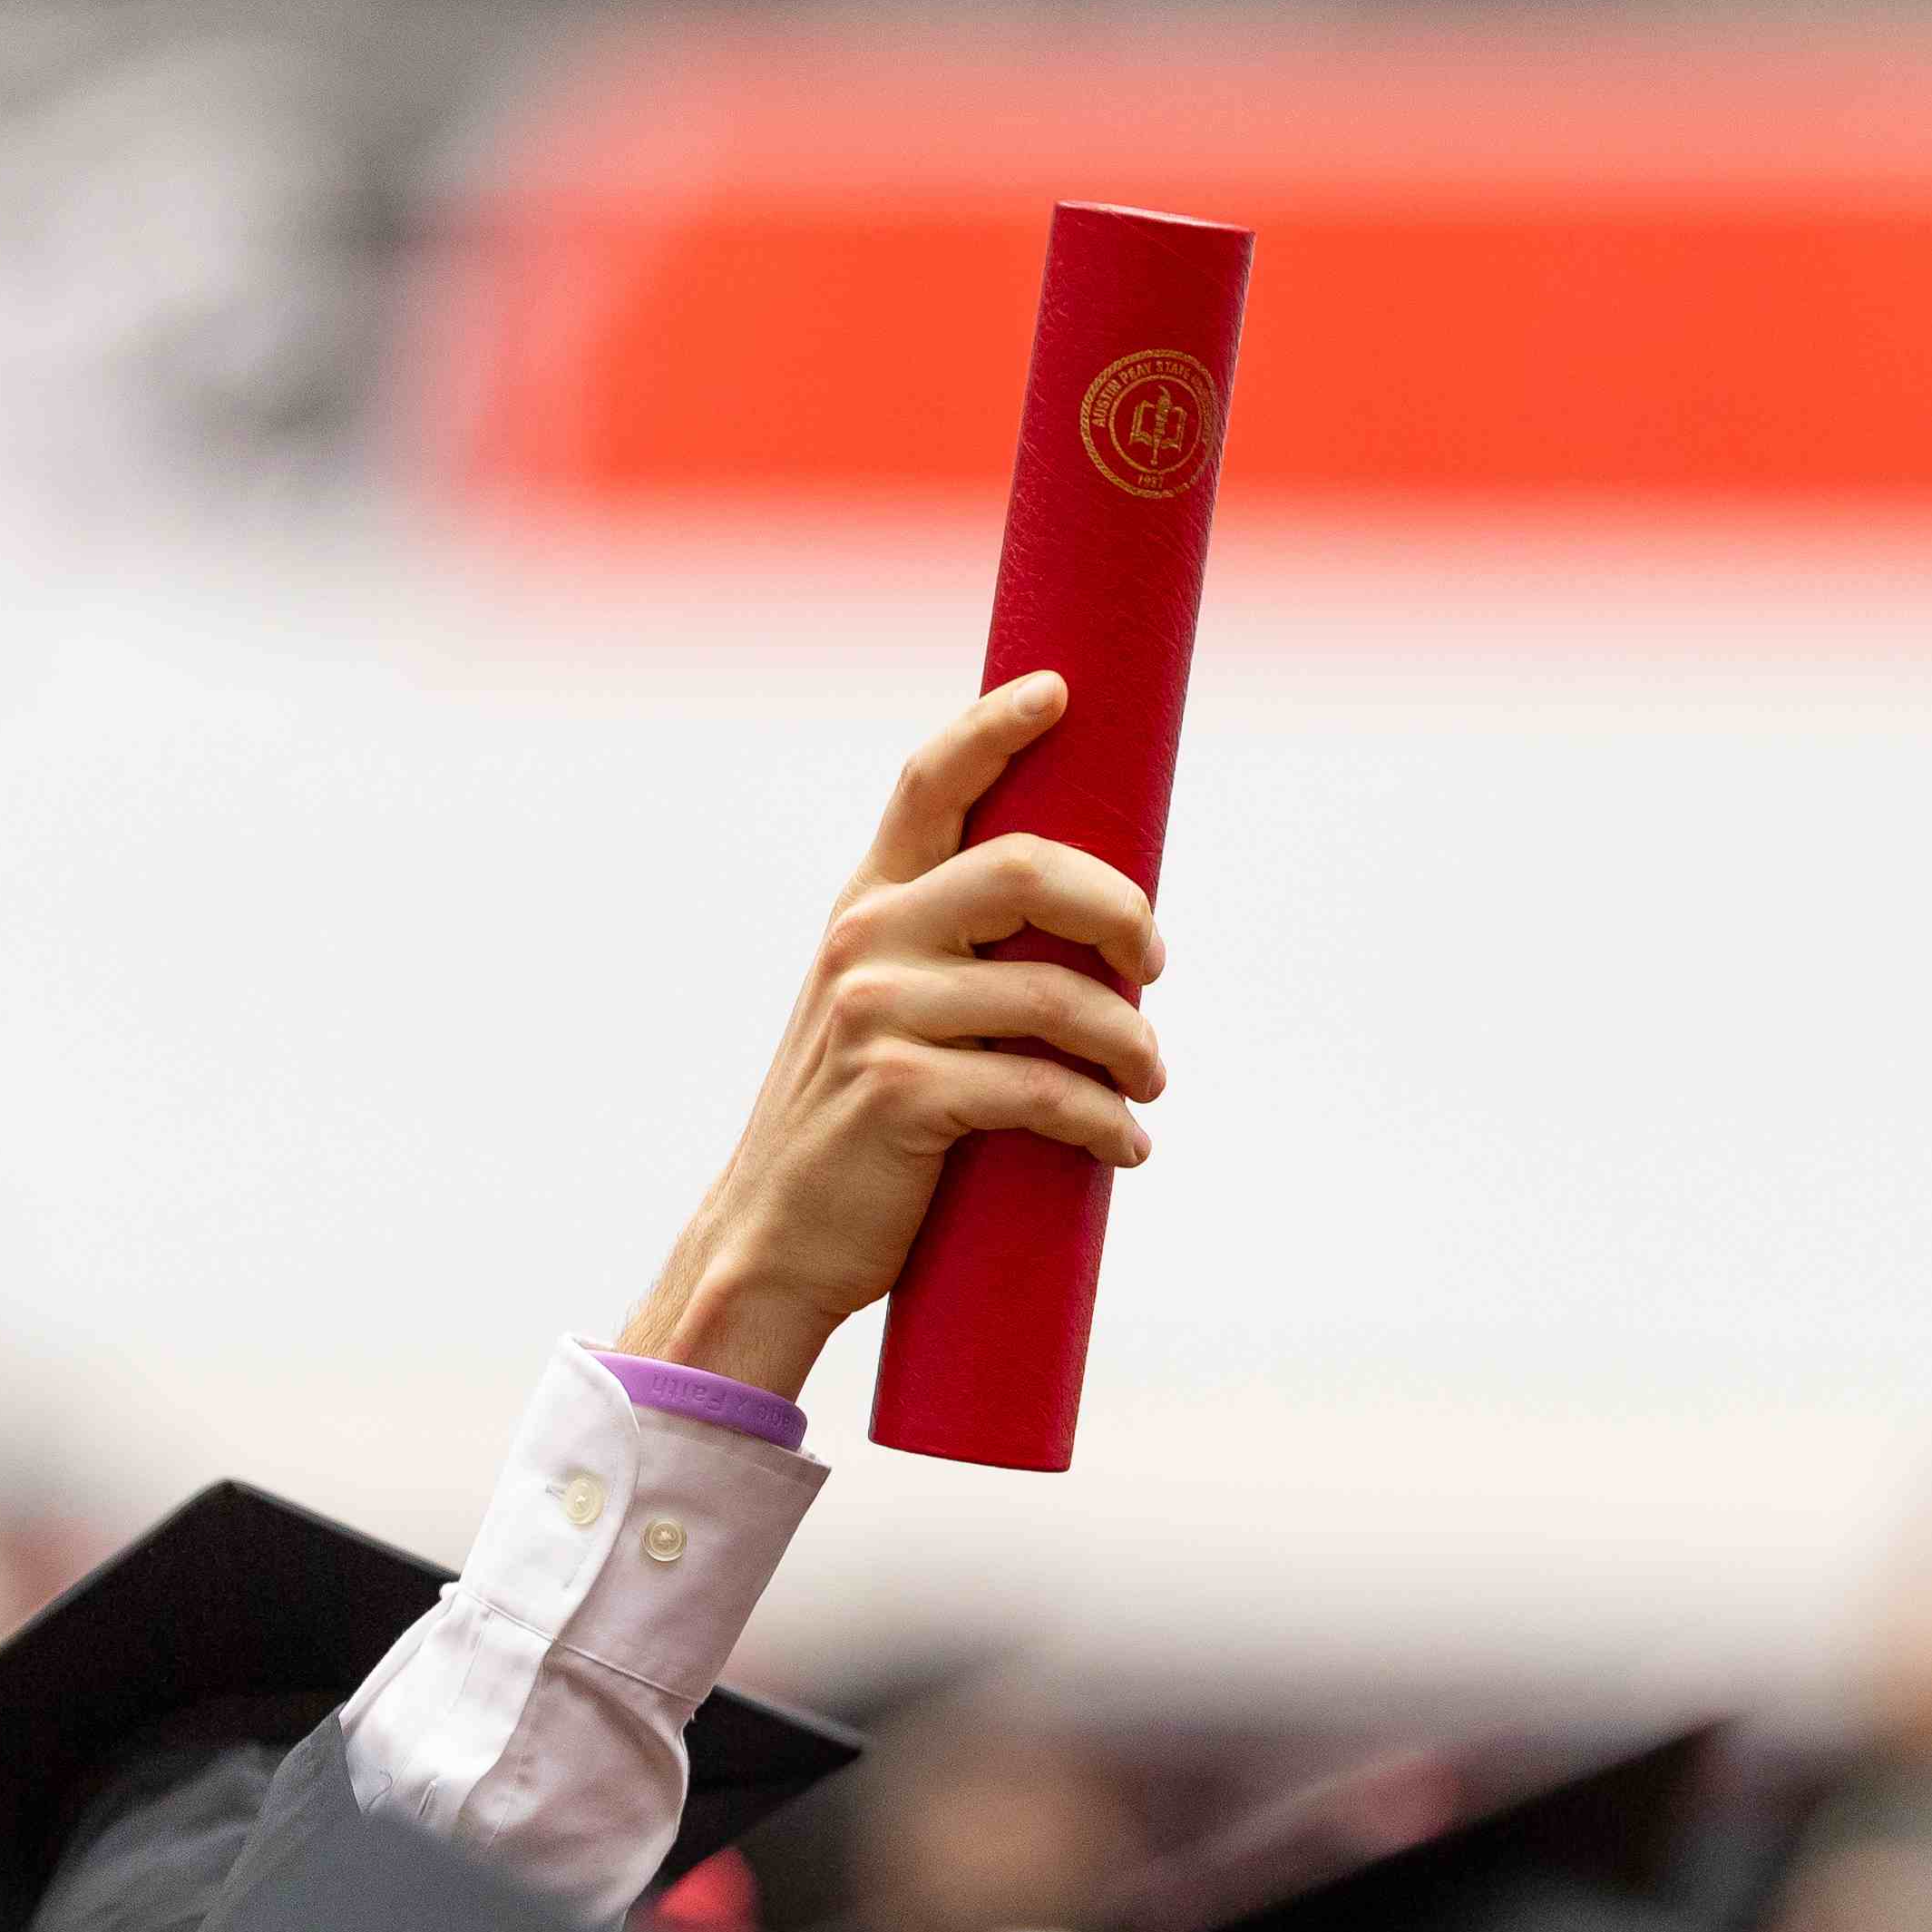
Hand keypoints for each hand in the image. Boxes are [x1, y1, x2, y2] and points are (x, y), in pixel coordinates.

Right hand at [620, 675, 1165, 1400]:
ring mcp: (876, 1014)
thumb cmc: (858, 1125)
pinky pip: (1044, 1091)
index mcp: (868, 907)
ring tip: (1149, 1082)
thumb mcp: (884, 1012)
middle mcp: (865, 942)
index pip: (928, 784)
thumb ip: (954, 957)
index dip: (993, 726)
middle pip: (1025, 869)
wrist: (776, 1241)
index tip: (1059, 691)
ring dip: (1130, 1044)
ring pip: (1054, 995)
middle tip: (1155, 961)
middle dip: (1120, 911)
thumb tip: (1092, 928)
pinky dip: (1106, 1122)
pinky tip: (1126, 1145)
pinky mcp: (900, 1093)